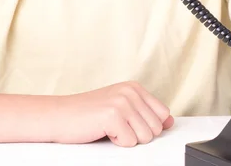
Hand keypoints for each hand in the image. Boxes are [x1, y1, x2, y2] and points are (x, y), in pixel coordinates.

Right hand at [52, 81, 173, 146]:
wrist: (59, 115)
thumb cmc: (87, 114)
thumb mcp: (121, 108)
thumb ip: (145, 113)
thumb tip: (170, 121)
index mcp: (134, 87)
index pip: (163, 114)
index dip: (147, 126)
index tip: (129, 123)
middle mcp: (130, 91)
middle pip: (156, 129)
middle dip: (137, 134)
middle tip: (116, 126)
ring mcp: (122, 101)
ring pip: (146, 137)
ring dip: (127, 139)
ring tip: (110, 128)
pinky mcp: (113, 115)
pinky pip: (130, 143)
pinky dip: (117, 142)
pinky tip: (103, 131)